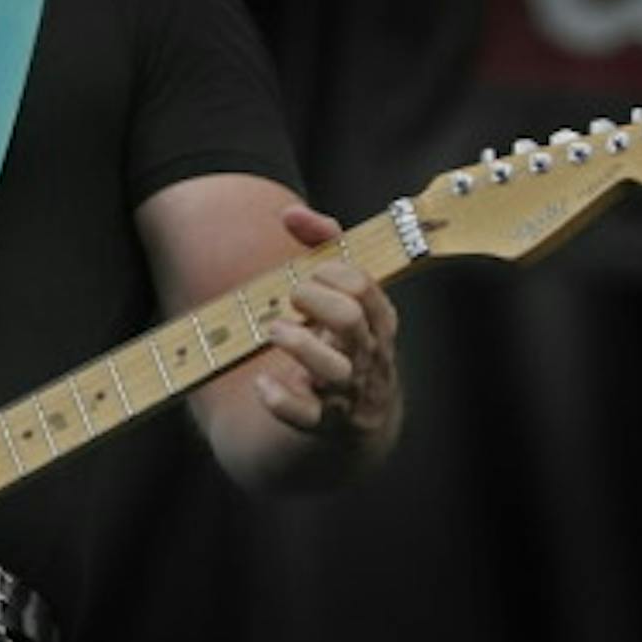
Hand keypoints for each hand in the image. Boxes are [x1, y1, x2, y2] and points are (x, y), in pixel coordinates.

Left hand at [254, 204, 402, 454]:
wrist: (359, 428)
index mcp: (379, 323)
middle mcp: (369, 358)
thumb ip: (324, 246)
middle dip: (313, 301)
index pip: (362, 285)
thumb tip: (292, 213)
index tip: (311, 273)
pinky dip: (279, 400)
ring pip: (332, 370)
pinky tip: (262, 385)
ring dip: (296, 344)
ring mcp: (349, 394)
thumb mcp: (346, 296)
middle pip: (349, 319)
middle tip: (292, 300)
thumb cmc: (345, 344)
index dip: (330, 272)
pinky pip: (305, 417)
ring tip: (273, 330)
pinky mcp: (324, 426)